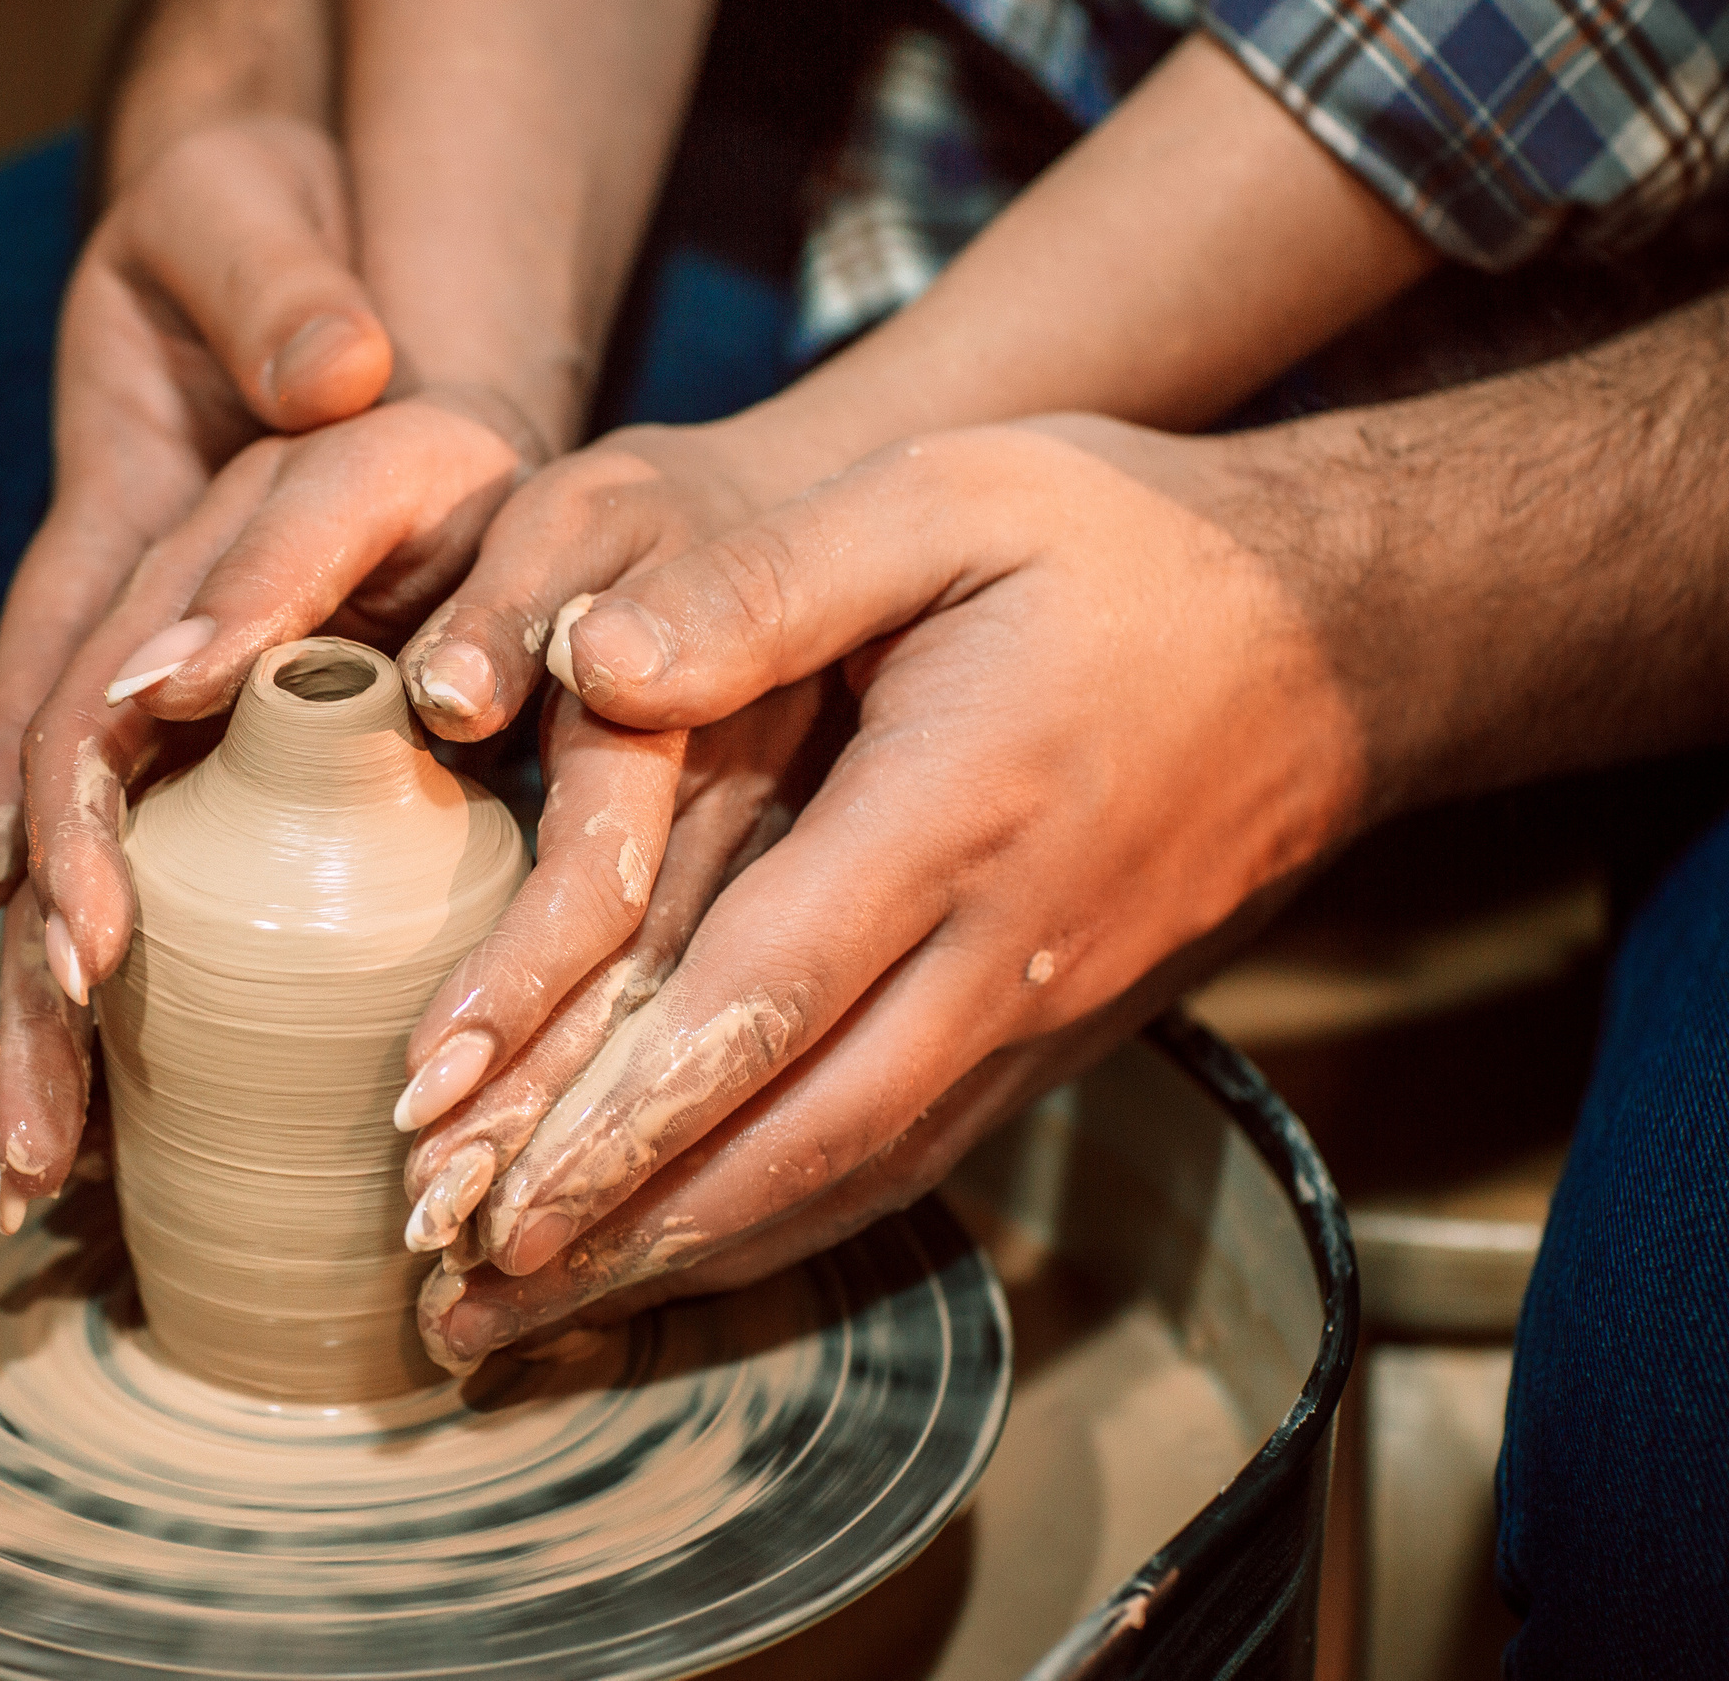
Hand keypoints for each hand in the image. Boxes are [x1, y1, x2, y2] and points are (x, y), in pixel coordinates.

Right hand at [0, 117, 391, 1218]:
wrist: (255, 293)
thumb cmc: (263, 265)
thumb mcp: (252, 232)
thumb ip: (278, 292)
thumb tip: (336, 368)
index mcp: (111, 555)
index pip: (65, 697)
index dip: (61, 817)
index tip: (80, 940)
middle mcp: (100, 655)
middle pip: (41, 839)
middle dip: (31, 993)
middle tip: (27, 1152)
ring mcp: (131, 721)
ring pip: (67, 895)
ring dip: (41, 1044)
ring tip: (22, 1194)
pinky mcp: (180, 767)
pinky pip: (133, 896)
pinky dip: (93, 1017)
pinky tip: (80, 1148)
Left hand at [417, 420, 1368, 1369]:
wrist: (1348, 640)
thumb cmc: (1129, 546)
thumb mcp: (947, 495)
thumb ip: (764, 579)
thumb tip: (592, 660)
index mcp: (954, 813)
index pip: (761, 999)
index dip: (617, 1109)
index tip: (487, 1193)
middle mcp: (1003, 953)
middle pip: (792, 1138)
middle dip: (621, 1235)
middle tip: (467, 1311)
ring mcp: (1040, 1015)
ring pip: (846, 1177)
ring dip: (686, 1257)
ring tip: (538, 1319)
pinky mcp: (1055, 1039)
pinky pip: (905, 1158)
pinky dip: (782, 1224)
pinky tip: (687, 1252)